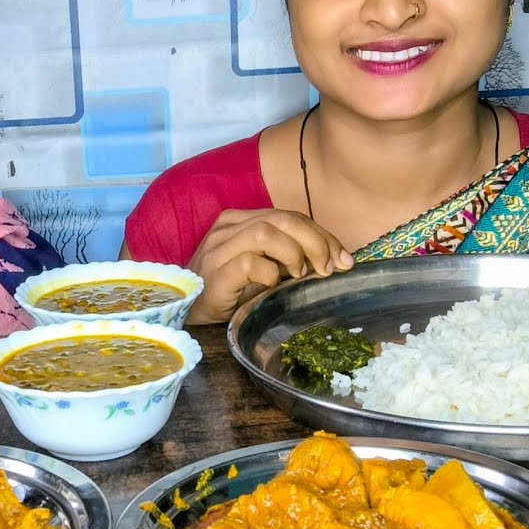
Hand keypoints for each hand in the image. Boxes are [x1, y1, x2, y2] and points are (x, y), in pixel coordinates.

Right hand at [185, 209, 352, 324]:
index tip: (343, 259)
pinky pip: (250, 262)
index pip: (290, 216)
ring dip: (294, 253)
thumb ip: (288, 258)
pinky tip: (272, 286)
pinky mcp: (214, 272)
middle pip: (283, 219)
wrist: (185, 312)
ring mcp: (218, 248)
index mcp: (241, 221)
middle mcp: (228, 227)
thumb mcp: (262, 269)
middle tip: (329, 268)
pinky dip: (269, 273)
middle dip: (316, 241)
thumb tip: (333, 260)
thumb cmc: (226, 292)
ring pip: (268, 232)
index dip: (321, 235)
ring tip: (300, 274)